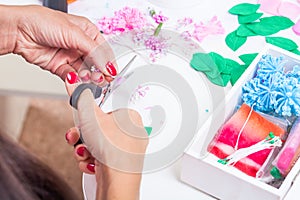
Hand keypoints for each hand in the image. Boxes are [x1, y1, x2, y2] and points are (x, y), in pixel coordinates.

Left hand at [0, 5, 114, 79]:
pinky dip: (74, 81)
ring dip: (86, 77)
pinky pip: (72, 77)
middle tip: (99, 79)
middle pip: (96, 63)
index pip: (103, 50)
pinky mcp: (60, 67)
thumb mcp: (74, 33)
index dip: (108, 62)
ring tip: (86, 78)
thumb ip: (94, 51)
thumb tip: (108, 66)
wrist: (18, 31)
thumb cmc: (43, 22)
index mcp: (87, 32)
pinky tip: (74, 80)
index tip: (111, 73)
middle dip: (98, 72)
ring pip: (85, 72)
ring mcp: (70, 56)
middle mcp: (80, 45)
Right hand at [65, 78, 147, 199]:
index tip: (84, 121)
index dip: (90, 117)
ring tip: (86, 152)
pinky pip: (100, 156)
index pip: (105, 110)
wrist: (117, 182)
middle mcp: (131, 133)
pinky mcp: (119, 163)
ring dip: (85, 148)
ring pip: (97, 143)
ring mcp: (126, 150)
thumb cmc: (113, 151)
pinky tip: (92, 162)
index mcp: (131, 117)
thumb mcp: (91, 117)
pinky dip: (92, 159)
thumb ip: (80, 97)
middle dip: (83, 135)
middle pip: (99, 128)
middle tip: (79, 136)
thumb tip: (73, 80)